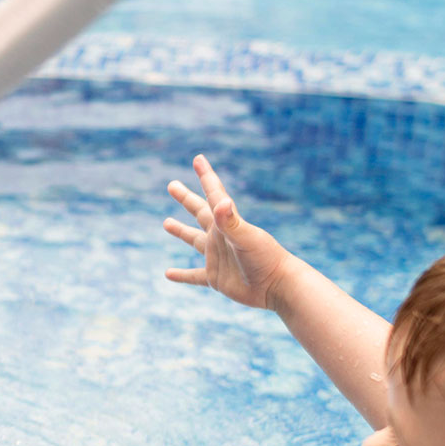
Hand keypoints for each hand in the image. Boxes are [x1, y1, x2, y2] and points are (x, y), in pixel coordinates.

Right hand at [163, 154, 292, 310]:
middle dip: (186, 198)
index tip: (198, 159)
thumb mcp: (247, 238)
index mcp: (226, 223)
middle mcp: (219, 236)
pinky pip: (194, 275)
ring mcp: (216, 256)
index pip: (213, 194)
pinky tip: (168, 273)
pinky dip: (181, 275)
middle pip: (198, 212)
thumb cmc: (265, 259)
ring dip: (180, 231)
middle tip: (172, 185)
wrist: (277, 286)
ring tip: (166, 222)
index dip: (206, 176)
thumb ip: (231, 221)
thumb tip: (221, 201)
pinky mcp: (215, 277)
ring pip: (193, 240)